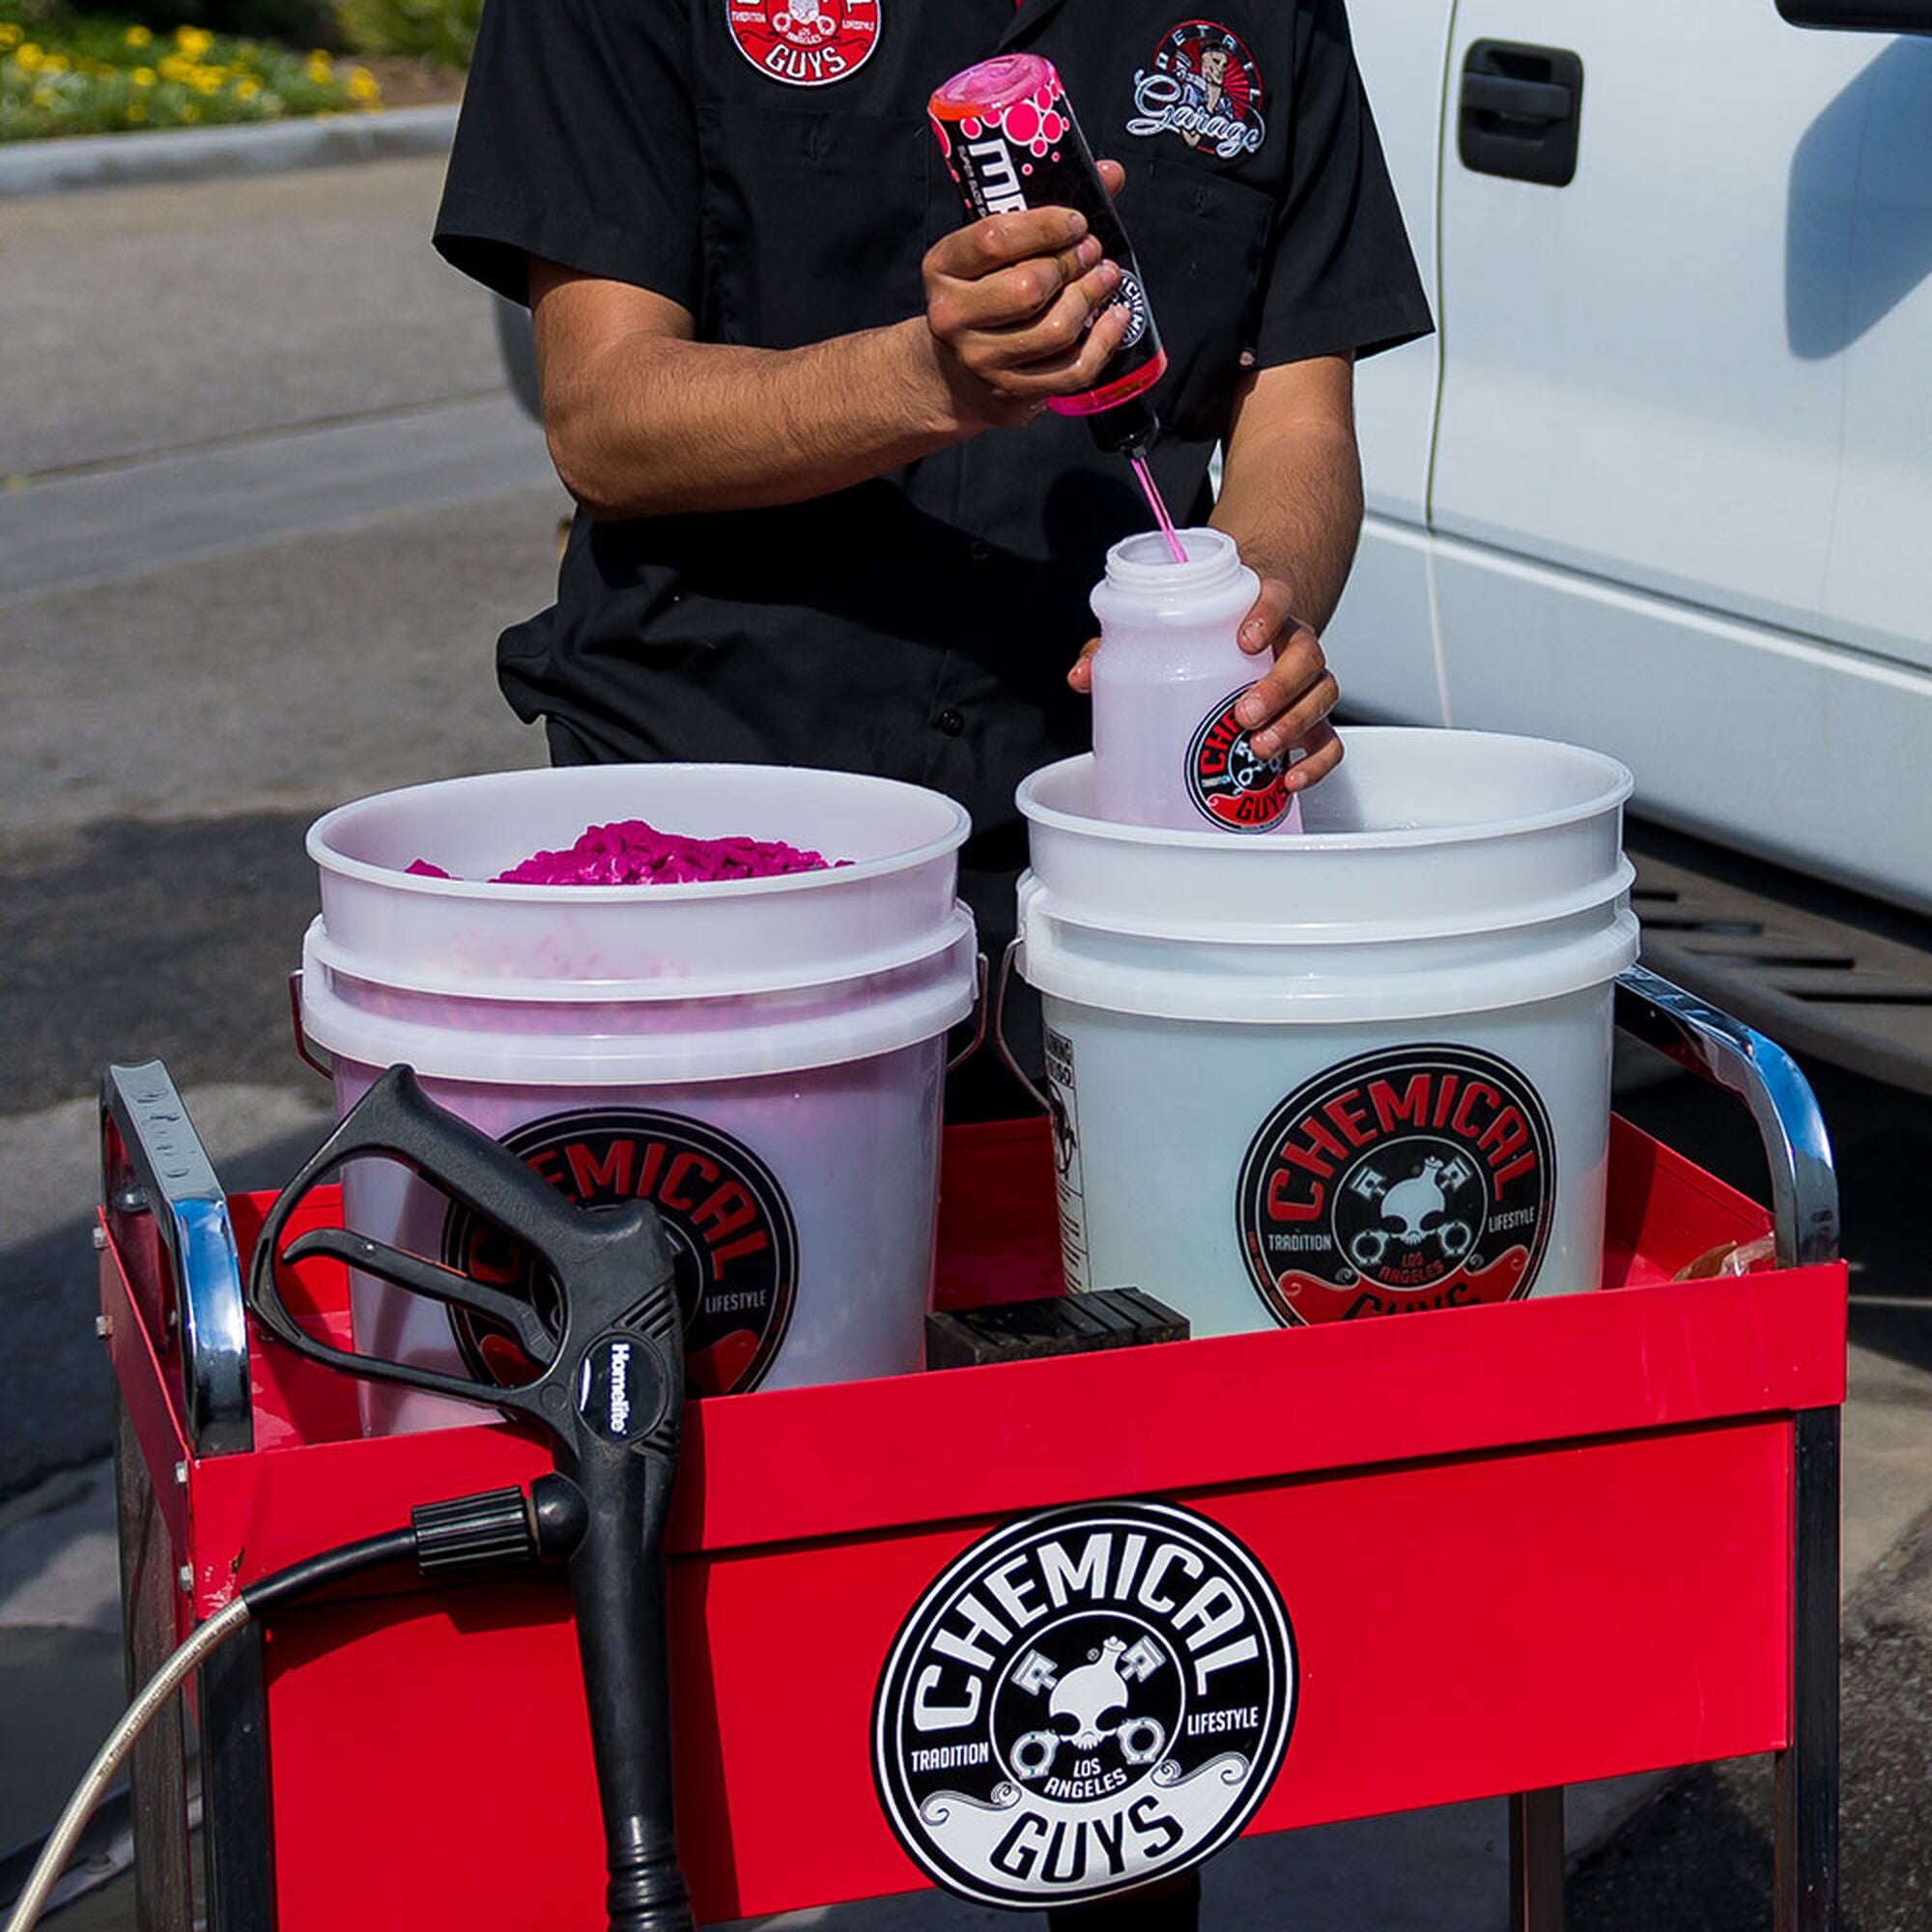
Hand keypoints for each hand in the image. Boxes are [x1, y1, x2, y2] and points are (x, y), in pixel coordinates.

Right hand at [920, 162, 1131, 431]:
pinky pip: (1072, 371)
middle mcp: (952, 317)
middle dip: (1072, 264)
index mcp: (943, 268)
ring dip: (1091, 298)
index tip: (1076, 222)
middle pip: (1030, 287)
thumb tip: (1110, 172)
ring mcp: (981, 360)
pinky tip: (1116, 317)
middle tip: (1092, 251)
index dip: (1046, 226)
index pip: (995, 240)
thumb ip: (1043, 210)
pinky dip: (1104, 343)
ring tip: (1105, 277)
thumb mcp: (992, 250)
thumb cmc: (983, 293)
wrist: (954, 372)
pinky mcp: (1012, 392)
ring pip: (1055, 329)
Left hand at [1066, 574, 1343, 791]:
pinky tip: (1290, 780)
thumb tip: (1081, 676)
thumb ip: (1123, 646)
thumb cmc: (1210, 629)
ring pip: (1323, 694)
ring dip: (1295, 722)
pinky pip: (1330, 739)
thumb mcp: (1168, 627)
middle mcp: (1291, 642)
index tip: (1245, 638)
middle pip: (1307, 655)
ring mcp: (1305, 681)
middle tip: (1243, 713)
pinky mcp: (1312, 717)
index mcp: (1259, 609)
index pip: (1275, 597)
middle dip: (1279, 687)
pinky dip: (1317, 762)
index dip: (1267, 615)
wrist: (1255, 625)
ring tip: (1259, 747)